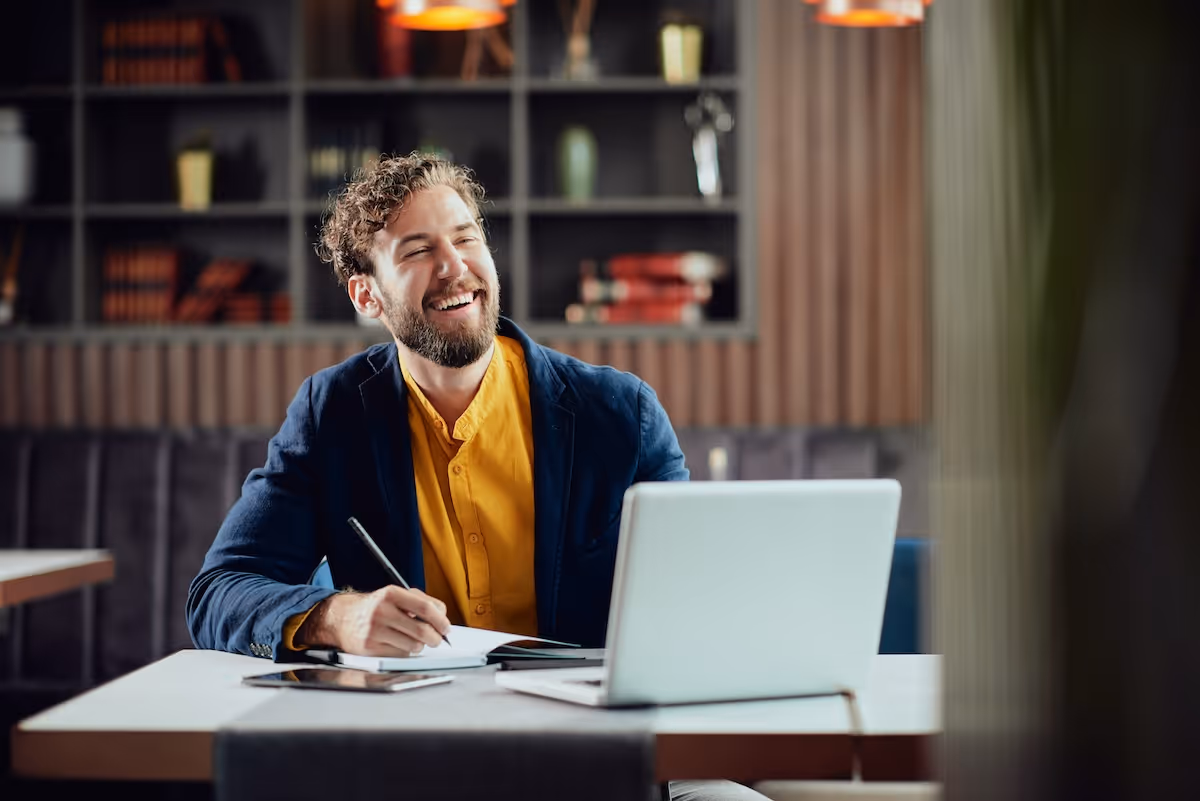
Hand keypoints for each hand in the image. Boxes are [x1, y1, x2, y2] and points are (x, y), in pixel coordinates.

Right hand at [297, 587, 450, 655]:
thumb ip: (421, 602)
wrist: (343, 618)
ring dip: (420, 646)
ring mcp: (374, 630)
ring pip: (412, 645)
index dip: (440, 620)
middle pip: (421, 630)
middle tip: (437, 640)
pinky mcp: (370, 648)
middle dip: (435, 638)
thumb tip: (442, 617)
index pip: (424, 608)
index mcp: (391, 594)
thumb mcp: (396, 596)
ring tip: (415, 640)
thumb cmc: (376, 608)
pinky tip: (399, 644)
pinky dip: (405, 652)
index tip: (446, 628)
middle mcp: (381, 611)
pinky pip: (399, 654)